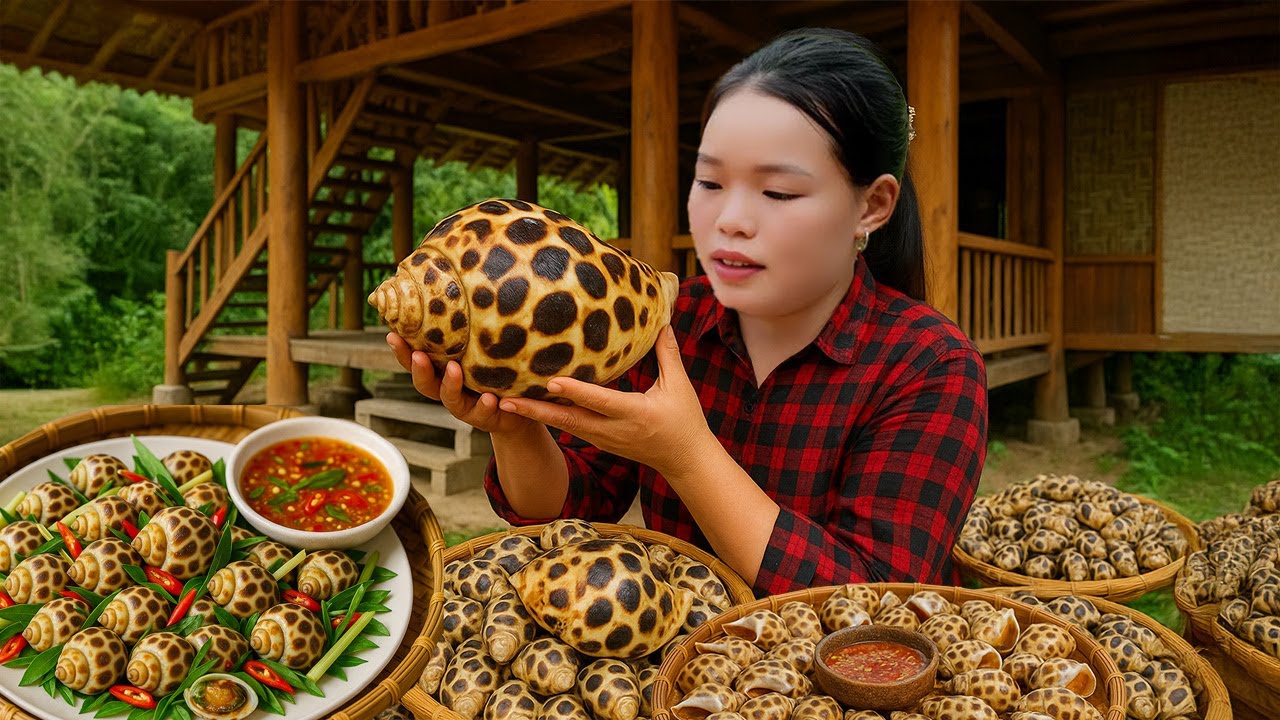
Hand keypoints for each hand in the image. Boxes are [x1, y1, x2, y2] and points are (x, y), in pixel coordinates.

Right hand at [385, 333, 539, 436]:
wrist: (521, 408)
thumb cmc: (498, 370)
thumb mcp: (484, 346)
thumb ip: (472, 326)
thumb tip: (464, 281)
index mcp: (443, 369)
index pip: (416, 359)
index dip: (402, 350)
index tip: (391, 334)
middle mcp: (449, 388)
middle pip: (424, 383)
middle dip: (418, 369)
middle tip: (418, 355)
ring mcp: (466, 405)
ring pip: (450, 399)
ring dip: (450, 385)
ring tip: (454, 370)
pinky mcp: (485, 417)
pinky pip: (482, 414)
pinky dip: (483, 406)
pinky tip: (489, 398)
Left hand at [496, 326, 715, 476]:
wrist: (684, 460)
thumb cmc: (684, 419)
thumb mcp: (679, 386)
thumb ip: (667, 352)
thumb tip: (663, 319)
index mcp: (635, 414)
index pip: (600, 401)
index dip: (575, 391)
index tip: (550, 380)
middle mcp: (614, 430)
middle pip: (569, 420)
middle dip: (535, 411)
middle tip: (505, 401)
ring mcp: (604, 439)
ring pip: (565, 426)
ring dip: (535, 415)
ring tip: (506, 403)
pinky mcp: (599, 443)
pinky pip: (571, 428)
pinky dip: (549, 419)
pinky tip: (530, 407)